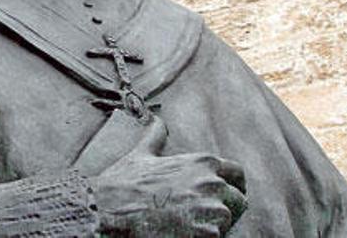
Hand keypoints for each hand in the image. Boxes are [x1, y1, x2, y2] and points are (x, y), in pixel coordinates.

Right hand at [91, 116, 247, 236]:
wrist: (108, 210)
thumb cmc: (123, 184)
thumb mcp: (141, 155)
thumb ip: (155, 137)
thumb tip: (155, 120)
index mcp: (203, 162)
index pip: (237, 174)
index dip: (234, 187)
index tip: (228, 196)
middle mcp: (213, 183)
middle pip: (238, 202)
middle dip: (225, 210)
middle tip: (201, 218)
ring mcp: (213, 210)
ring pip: (227, 224)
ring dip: (211, 227)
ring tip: (185, 226)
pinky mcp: (208, 235)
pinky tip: (181, 235)